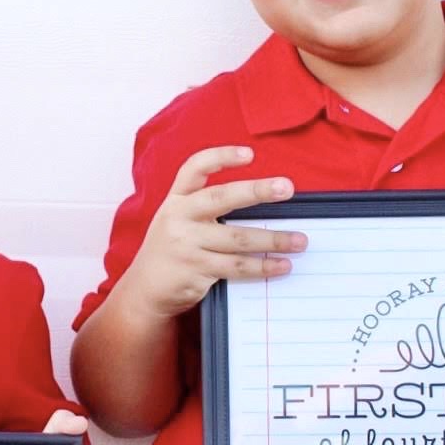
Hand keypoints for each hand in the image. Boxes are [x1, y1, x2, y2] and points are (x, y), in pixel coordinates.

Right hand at [120, 145, 305, 319]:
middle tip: (286, 187)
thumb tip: (259, 205)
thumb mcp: (177, 220)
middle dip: (257, 191)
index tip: (250, 154)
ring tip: (299, 241)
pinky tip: (281, 265)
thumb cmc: (171, 251)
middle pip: (221, 198)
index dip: (221, 157)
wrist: (144, 290)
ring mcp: (186, 245)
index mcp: (175, 200)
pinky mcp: (196, 270)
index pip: (195, 168)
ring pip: (237, 239)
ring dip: (273, 240)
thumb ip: (205, 209)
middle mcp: (179, 218)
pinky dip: (263, 266)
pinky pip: (237, 267)